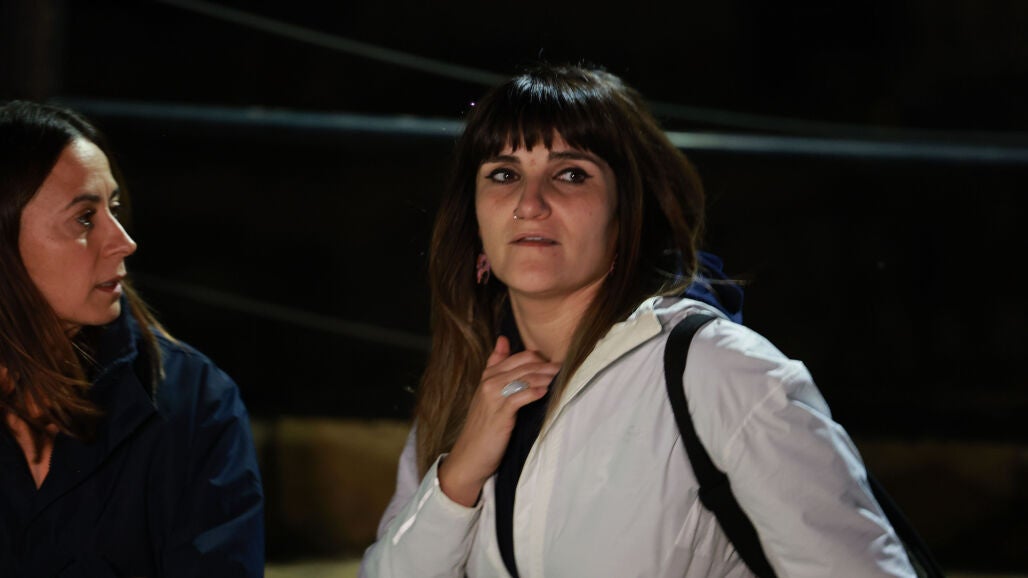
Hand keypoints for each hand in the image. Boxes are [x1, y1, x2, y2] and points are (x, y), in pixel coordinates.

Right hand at [437, 336, 559, 506]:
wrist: (470, 455)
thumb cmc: (484, 425)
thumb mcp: (487, 393)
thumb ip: (496, 366)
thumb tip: (503, 339)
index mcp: (488, 375)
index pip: (519, 357)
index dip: (540, 358)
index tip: (556, 362)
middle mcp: (489, 382)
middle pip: (525, 365)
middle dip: (547, 366)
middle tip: (565, 368)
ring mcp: (494, 397)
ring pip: (525, 378)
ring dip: (545, 377)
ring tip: (560, 378)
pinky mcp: (500, 414)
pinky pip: (521, 397)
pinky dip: (535, 392)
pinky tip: (546, 392)